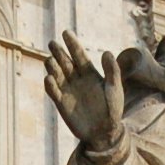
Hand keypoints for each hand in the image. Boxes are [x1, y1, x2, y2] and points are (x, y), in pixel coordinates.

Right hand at [44, 32, 125, 147]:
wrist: (105, 132)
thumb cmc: (112, 109)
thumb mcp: (115, 88)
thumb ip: (112, 71)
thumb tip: (106, 52)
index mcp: (90, 73)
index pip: (78, 55)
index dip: (72, 44)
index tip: (65, 32)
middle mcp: (77, 79)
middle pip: (65, 62)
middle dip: (59, 53)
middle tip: (52, 44)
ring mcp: (68, 90)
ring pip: (57, 74)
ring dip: (53, 67)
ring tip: (50, 60)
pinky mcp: (62, 103)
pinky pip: (54, 92)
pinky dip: (50, 85)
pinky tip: (49, 78)